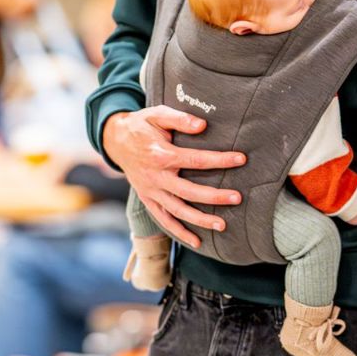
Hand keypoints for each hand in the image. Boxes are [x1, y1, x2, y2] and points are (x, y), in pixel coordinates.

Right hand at [101, 106, 241, 247]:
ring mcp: (151, 191)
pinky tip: (197, 241)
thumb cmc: (142, 125)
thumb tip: (202, 126)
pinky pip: (163, 219)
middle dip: (214, 196)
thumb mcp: (157, 114)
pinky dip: (179, 232)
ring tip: (222, 225)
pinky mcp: (147, 199)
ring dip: (200, 220)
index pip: (196, 160)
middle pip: (189, 191)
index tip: (241, 159)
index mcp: (162, 155)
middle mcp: (156, 177)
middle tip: (237, 198)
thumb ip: (180, 119)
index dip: (220, 160)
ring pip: (177, 210)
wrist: (115, 140)